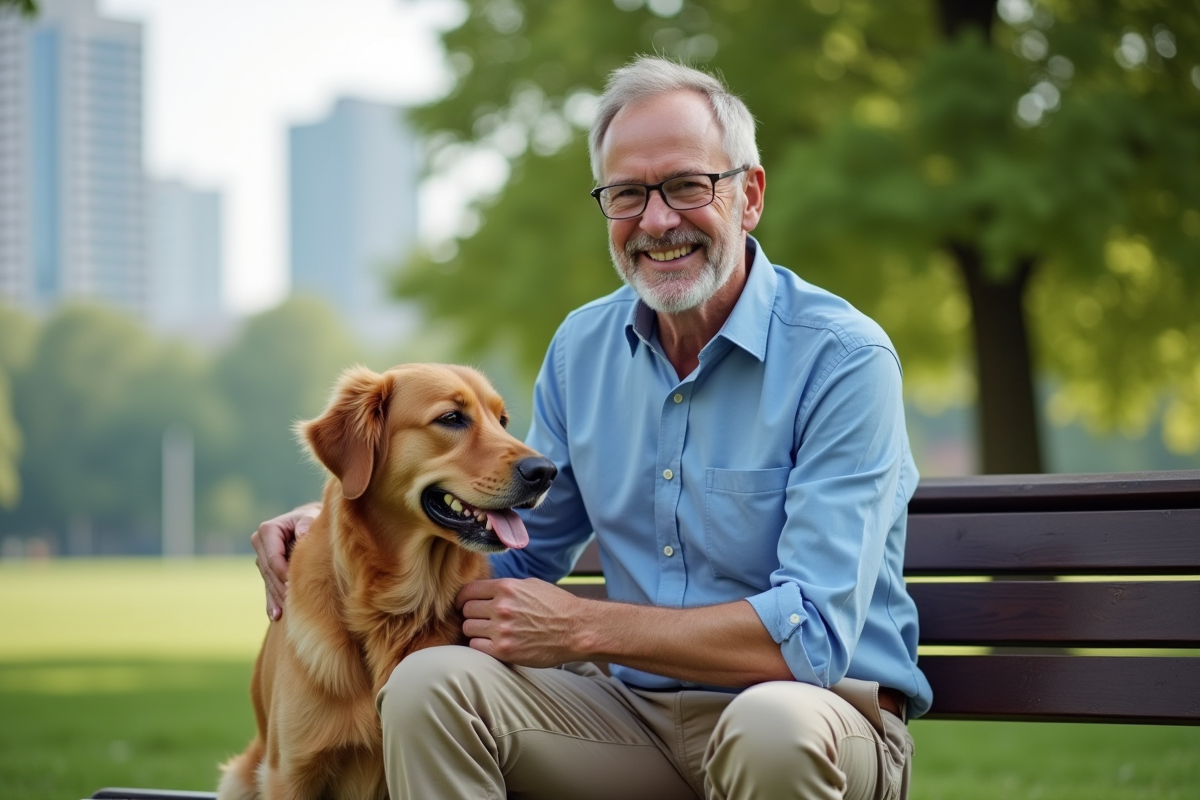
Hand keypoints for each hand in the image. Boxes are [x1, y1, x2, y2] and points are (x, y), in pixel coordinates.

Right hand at [251, 503, 319, 619]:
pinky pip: (268, 587)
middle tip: (294, 605)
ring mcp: (262, 557)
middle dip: (280, 588)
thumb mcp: (313, 516)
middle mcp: (261, 543)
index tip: (295, 587)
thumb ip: (307, 522)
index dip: (284, 573)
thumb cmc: (315, 518)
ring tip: (286, 614)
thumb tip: (301, 533)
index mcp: (268, 530)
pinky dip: (272, 602)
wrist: (312, 523)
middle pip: (269, 572)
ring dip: (276, 598)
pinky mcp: (267, 569)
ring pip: (268, 582)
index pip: (273, 558)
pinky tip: (276, 615)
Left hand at [457, 578, 586, 667]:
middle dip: (472, 615)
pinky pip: (476, 647)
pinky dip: (481, 646)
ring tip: (489, 633)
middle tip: (482, 620)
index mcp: (506, 587)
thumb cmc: (557, 606)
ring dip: (476, 631)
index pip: (468, 591)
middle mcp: (501, 607)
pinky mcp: (504, 651)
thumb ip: (506, 587)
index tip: (464, 605)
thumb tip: (484, 590)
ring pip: (469, 629)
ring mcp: (501, 630)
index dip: (463, 599)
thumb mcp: (531, 585)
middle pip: (467, 610)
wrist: (577, 630)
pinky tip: (492, 644)